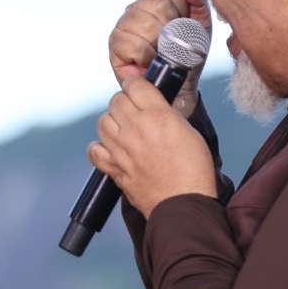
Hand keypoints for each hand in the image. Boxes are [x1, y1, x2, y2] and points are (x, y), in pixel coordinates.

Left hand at [86, 76, 216, 215]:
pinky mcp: (114, 168)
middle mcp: (135, 129)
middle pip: (116, 100)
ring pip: (103, 121)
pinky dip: (99, 147)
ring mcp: (121, 149)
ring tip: (124, 129)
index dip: (136, 84)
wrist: (183, 204)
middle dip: (125, 102)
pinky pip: (94, 150)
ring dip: (112, 122)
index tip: (138, 88)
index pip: (135, 84)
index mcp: (157, 116)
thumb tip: (165, 107)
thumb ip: (173, 116)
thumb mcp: (190, 133)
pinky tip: (111, 149)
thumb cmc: (193, 172)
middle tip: (134, 110)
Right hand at [109, 0, 211, 118]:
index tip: (184, 28)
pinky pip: (131, 42)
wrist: (178, 85)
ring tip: (161, 53)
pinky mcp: (115, 42)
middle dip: (171, 28)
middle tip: (174, 44)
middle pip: (157, 5)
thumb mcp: (201, 27)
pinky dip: (145, 55)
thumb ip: (199, 2)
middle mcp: (139, 7)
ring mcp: (124, 23)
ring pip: (142, 22)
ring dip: (157, 43)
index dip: (182, 12)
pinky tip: (149, 60)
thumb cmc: (188, 55)